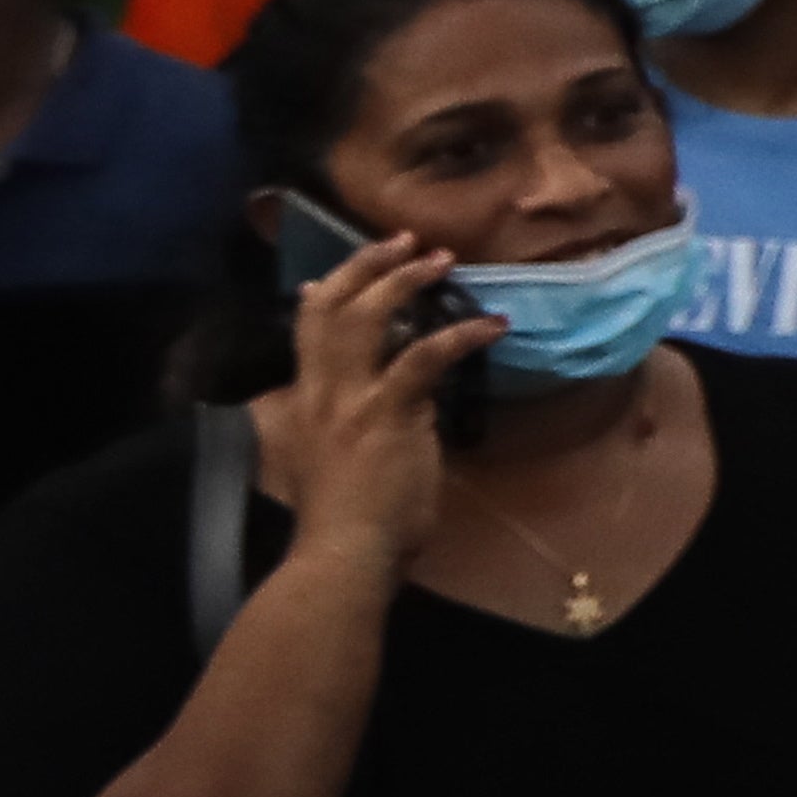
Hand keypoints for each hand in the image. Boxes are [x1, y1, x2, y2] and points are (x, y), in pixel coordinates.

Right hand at [254, 235, 482, 577]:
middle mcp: (320, 394)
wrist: (342, 556)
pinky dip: (459, 335)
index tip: (331, 274)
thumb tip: (381, 404)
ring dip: (404, 281)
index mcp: (304, 405)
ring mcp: (350, 401)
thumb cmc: (347, 524)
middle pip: (331, 309)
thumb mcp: (338, 462)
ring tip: (442, 259)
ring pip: (366, 317)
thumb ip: (351, 426)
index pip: (304, 334)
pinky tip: (492, 325)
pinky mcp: (386, 413)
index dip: (321, 296)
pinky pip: (423, 357)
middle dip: (366, 267)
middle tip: (404, 240)